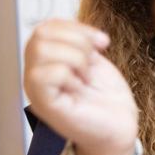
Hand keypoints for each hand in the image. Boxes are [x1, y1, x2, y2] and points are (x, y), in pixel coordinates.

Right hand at [23, 19, 138, 154]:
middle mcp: (35, 73)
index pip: (46, 27)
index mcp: (45, 61)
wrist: (119, 127)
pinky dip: (68, 75)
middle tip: (92, 64)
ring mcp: (36, 89)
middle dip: (78, 42)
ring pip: (42, 49)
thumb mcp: (92, 59)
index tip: (102, 43)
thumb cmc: (106, 97)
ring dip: (75, 58)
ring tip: (86, 76)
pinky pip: (43, 74)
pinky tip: (78, 88)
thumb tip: (80, 32)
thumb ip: (77, 41)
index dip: (77, 28)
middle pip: (41, 34)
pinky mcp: (44, 104)